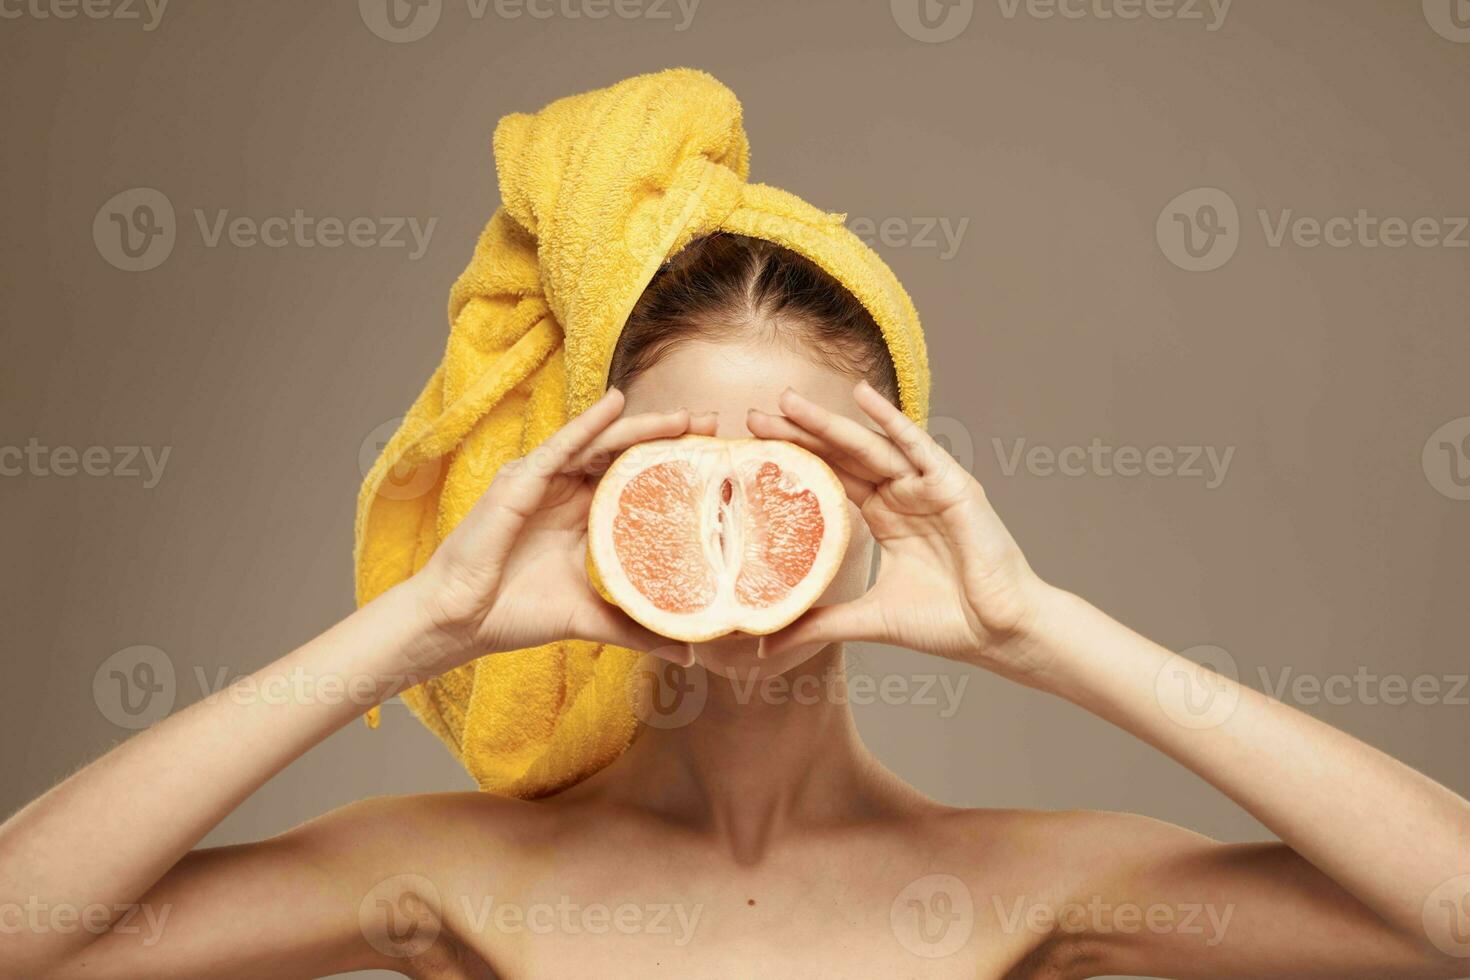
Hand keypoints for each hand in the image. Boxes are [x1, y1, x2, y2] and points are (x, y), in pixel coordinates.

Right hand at [408, 389, 709, 672]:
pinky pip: (559, 447)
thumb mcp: (591, 618)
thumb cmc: (516, 614)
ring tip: (682, 417)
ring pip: (599, 445)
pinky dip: (588, 425)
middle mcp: (567, 493)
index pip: (636, 480)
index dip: (674, 465)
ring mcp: (543, 483)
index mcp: (585, 517)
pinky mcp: (520, 482)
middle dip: (668, 437)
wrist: (462, 622)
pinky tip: (614, 405)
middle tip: (710, 424)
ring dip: (640, 427)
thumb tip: (688, 654)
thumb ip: (637, 628)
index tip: (717, 459)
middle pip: (625, 455)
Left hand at [748, 382, 1053, 682]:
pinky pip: (917, 445)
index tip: (751, 449)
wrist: (1002, 634)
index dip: (794, 462)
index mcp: (886, 517)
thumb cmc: (948, 623)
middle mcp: (903, 495)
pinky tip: (861, 395)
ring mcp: (927, 487)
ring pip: (869, 446)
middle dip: (798, 435)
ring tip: (788, 401)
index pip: (831, 479)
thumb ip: (820, 623)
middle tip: (751, 416)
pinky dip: (890, 419)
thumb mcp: (870, 619)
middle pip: (842, 456)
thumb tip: (767, 646)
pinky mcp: (952, 486)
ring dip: (829, 422)